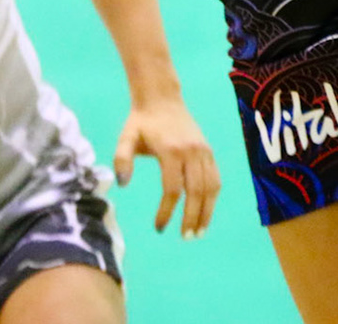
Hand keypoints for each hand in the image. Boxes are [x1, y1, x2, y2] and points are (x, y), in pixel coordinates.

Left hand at [113, 97, 219, 238]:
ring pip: (210, 187)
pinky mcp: (209, 151)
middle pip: (196, 191)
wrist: (162, 99)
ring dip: (207, 211)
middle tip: (185, 237)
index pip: (172, 189)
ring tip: (199, 231)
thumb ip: (121, 159)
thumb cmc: (141, 122)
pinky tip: (206, 211)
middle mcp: (192, 152)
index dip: (167, 211)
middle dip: (191, 217)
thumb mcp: (126, 137)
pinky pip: (215, 178)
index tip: (159, 228)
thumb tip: (122, 184)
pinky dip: (213, 197)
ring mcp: (203, 151)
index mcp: (171, 150)